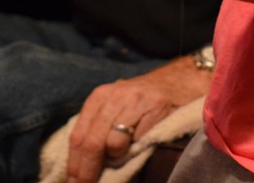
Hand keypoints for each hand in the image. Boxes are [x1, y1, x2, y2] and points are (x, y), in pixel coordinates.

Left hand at [65, 57, 211, 182]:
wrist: (179, 80)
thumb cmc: (143, 100)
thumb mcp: (115, 106)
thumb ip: (98, 128)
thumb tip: (81, 164)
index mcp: (99, 98)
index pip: (78, 136)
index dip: (74, 164)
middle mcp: (114, 97)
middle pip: (91, 143)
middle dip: (87, 171)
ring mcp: (135, 101)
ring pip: (113, 144)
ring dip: (115, 160)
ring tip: (123, 158)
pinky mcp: (156, 108)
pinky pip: (139, 141)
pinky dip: (137, 150)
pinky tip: (141, 146)